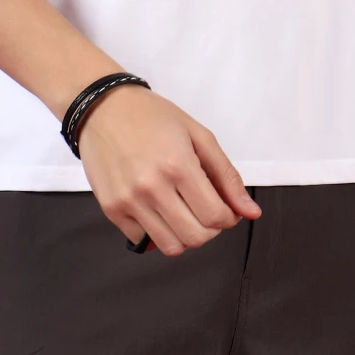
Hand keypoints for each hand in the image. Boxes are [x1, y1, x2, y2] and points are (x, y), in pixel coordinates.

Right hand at [76, 84, 261, 254]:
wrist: (103, 107)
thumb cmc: (152, 116)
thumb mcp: (198, 134)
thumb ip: (226, 175)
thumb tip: (250, 211)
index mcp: (178, 164)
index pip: (215, 216)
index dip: (228, 217)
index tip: (226, 208)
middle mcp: (152, 187)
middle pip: (196, 237)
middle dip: (210, 229)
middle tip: (206, 209)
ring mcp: (129, 201)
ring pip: (171, 247)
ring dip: (185, 235)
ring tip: (183, 211)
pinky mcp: (111, 209)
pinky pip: (143, 241)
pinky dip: (157, 232)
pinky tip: (158, 209)